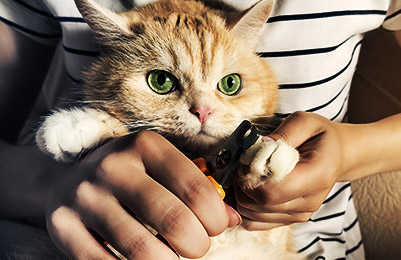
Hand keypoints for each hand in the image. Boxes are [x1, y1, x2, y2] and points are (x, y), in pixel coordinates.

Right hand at [45, 131, 240, 258]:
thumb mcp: (162, 168)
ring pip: (142, 250)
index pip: (197, 190)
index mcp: (146, 146)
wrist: (66, 177)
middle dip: (197, 245)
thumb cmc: (130, 175)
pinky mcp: (63, 226)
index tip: (216, 227)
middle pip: (174, 221)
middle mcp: (114, 168)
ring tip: (171, 256)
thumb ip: (198, 189)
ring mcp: (85, 197)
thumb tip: (232, 218)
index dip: (216, 219)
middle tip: (195, 246)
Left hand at [235, 111, 344, 229]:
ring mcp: (301, 214)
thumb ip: (282, 134)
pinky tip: (249, 188)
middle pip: (260, 203)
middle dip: (242, 184)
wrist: (337, 156)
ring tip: (247, 173)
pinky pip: (255, 222)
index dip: (250, 176)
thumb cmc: (320, 136)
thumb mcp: (305, 122)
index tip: (246, 158)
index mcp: (317, 175)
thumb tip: (259, 148)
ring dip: (240, 194)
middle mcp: (310, 200)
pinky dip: (244, 206)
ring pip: (253, 215)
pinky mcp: (291, 219)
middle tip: (242, 164)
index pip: (272, 190)